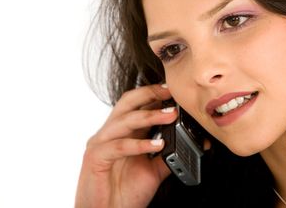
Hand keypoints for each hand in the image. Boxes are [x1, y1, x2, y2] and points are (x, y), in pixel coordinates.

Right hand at [75, 84, 177, 207]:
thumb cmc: (123, 194)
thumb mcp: (152, 171)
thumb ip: (165, 155)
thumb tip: (190, 144)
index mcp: (122, 133)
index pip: (136, 105)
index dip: (154, 94)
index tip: (174, 90)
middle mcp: (109, 133)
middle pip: (127, 103)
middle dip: (149, 94)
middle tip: (171, 93)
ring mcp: (100, 144)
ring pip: (124, 120)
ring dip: (149, 116)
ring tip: (171, 115)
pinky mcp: (95, 158)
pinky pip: (119, 146)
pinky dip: (139, 144)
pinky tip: (157, 144)